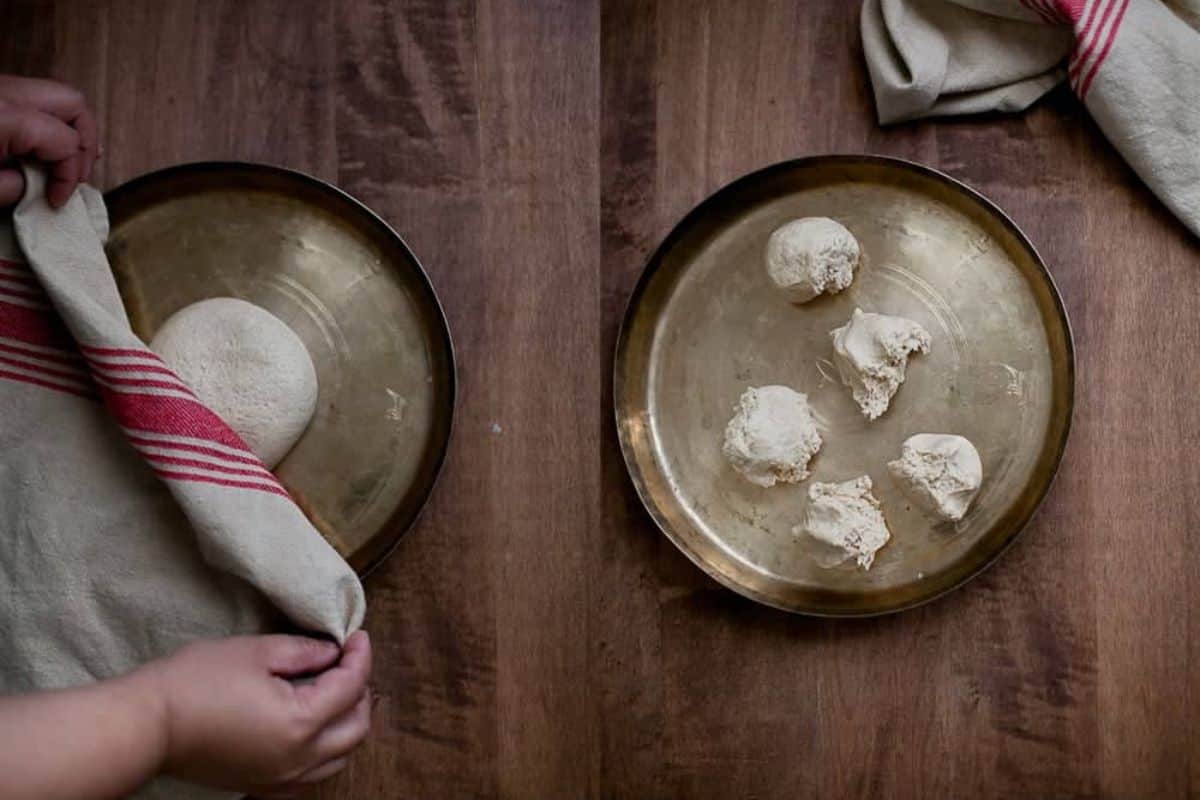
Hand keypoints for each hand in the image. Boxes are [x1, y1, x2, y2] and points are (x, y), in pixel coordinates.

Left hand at [0, 75, 98, 207]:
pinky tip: (41, 146)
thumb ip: (18, 188)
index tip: (57, 199)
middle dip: (84, 142)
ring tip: (65, 160)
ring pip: (56, 95)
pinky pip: (33, 98)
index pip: (67, 142)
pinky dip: (47, 121)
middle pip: (73, 103)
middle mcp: (6, 91)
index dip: (69, 177)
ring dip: (69, 129)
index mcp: (5, 115)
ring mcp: (0, 86)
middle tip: (75, 174)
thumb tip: (38, 187)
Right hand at [142, 631, 371, 796]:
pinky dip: (325, 751)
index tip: (357, 636)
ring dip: (347, 723)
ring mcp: (280, 778)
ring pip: (340, 757)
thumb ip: (304, 651)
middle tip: (350, 662)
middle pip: (356, 728)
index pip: (351, 687)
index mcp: (301, 723)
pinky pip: (313, 775)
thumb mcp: (256, 652)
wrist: (148, 726)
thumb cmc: (196, 682)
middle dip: (361, 691)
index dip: (360, 656)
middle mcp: (298, 759)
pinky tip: (312, 726)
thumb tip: (332, 652)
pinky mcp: (261, 786)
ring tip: (335, 691)